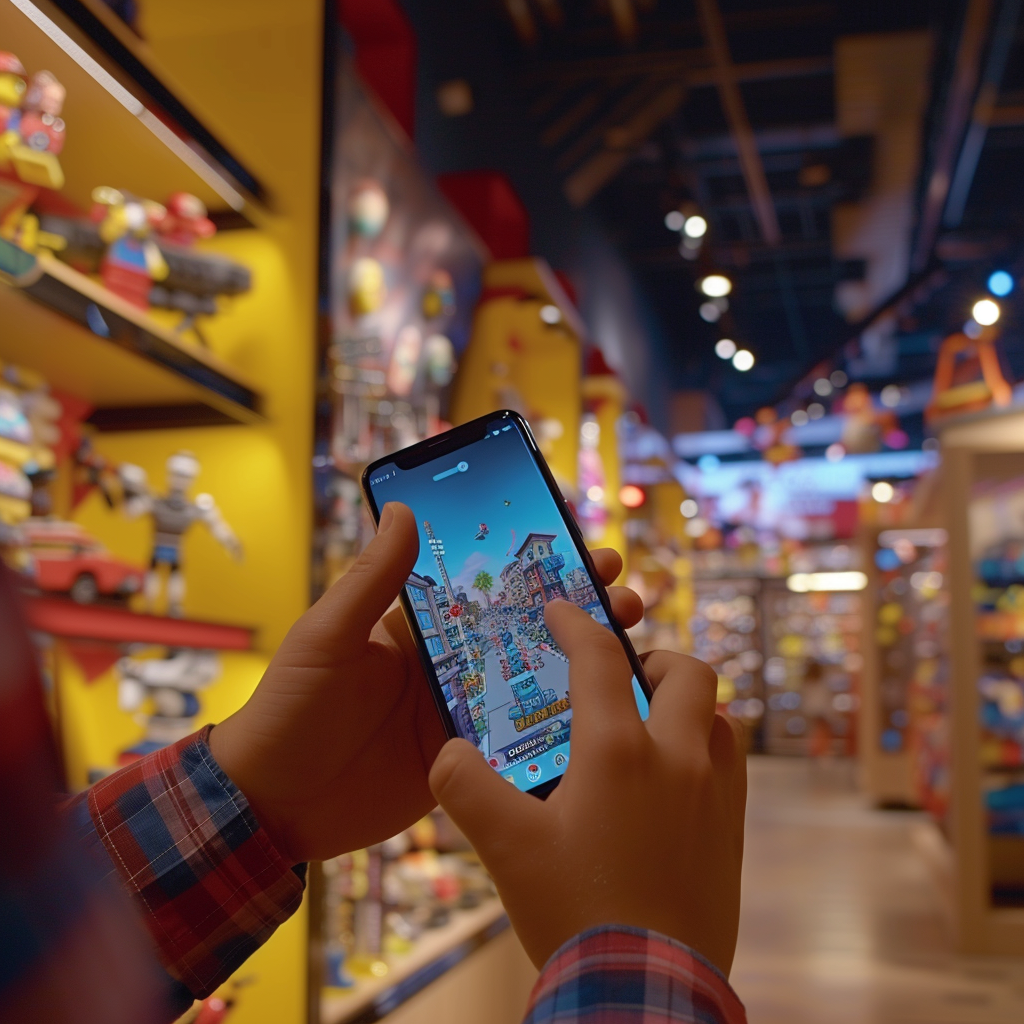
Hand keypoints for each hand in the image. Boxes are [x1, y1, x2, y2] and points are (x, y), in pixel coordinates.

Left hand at [208, 502, 643, 863]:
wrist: (273, 804)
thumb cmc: (290, 707)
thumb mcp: (329, 636)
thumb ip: (371, 580)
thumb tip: (403, 509)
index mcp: (417, 627)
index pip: (483, 585)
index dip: (530, 565)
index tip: (576, 541)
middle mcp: (446, 664)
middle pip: (522, 629)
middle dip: (575, 608)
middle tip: (622, 592)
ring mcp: (460, 714)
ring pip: (531, 680)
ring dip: (579, 662)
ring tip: (629, 642)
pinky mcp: (466, 762)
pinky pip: (518, 740)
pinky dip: (559, 725)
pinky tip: (602, 715)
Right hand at [429, 599, 745, 974]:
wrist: (643, 990)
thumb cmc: (575, 913)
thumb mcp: (506, 849)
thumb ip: (466, 789)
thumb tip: (445, 753)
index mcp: (617, 751)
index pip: (599, 659)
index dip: (577, 624)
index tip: (562, 611)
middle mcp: (675, 758)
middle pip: (687, 671)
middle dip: (653, 657)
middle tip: (623, 674)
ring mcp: (713, 793)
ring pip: (719, 715)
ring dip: (688, 704)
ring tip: (651, 723)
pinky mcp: (732, 829)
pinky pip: (731, 762)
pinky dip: (707, 746)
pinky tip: (676, 776)